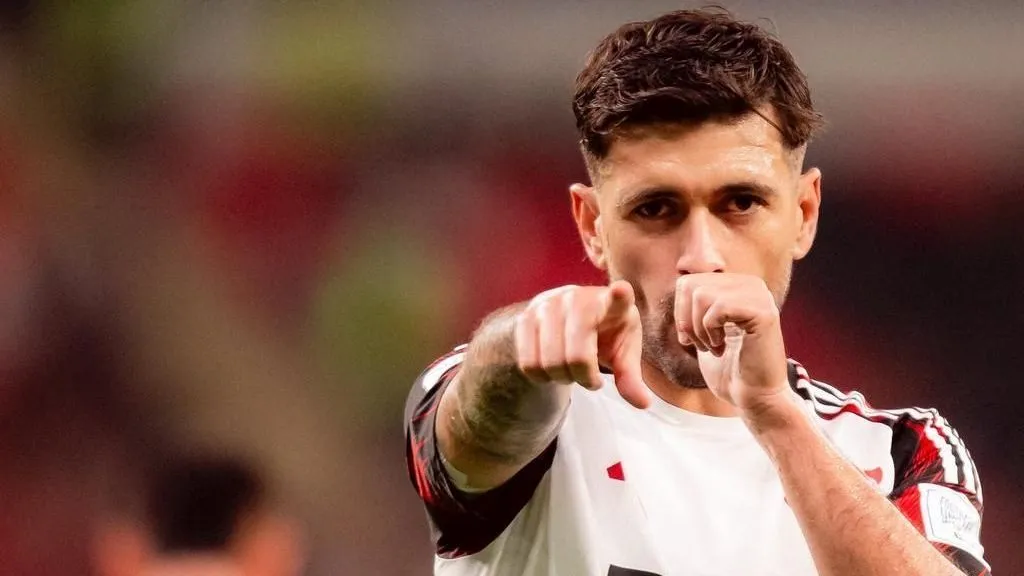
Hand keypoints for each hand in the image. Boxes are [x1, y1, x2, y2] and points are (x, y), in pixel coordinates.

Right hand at [515, 280, 649, 407]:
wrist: (567, 318)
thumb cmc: (604, 334)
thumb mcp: (622, 353)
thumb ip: (630, 377)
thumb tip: (643, 404)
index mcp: (611, 303)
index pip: (617, 297)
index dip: (620, 295)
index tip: (622, 290)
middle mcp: (577, 298)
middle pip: (577, 357)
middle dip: (584, 378)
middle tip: (590, 377)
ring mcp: (548, 305)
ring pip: (550, 363)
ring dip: (562, 378)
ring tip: (571, 370)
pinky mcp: (525, 318)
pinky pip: (528, 364)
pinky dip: (541, 377)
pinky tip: (552, 368)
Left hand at [674, 273, 789, 414]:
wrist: (754, 398)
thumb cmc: (729, 370)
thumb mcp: (703, 331)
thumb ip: (694, 306)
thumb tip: (678, 282)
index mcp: (736, 286)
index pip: (688, 281)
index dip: (680, 313)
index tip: (691, 339)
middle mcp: (750, 284)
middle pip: (691, 285)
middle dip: (686, 321)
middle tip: (701, 345)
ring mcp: (759, 296)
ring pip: (702, 295)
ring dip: (699, 329)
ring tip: (714, 347)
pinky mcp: (764, 312)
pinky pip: (718, 308)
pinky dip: (711, 331)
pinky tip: (722, 347)